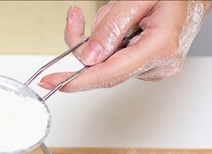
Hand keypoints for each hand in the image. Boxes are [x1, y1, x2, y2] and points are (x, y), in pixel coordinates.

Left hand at [39, 1, 211, 92]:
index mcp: (159, 47)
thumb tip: (89, 56)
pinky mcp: (146, 68)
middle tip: (75, 19)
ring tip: (119, 12)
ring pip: (106, 63)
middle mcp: (158, 65)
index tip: (52, 83)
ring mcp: (153, 69)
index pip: (109, 74)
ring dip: (101, 38)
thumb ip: (111, 26)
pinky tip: (121, 25)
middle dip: (86, 44)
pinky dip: (107, 43)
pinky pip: (114, 60)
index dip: (76, 81)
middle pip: (103, 68)